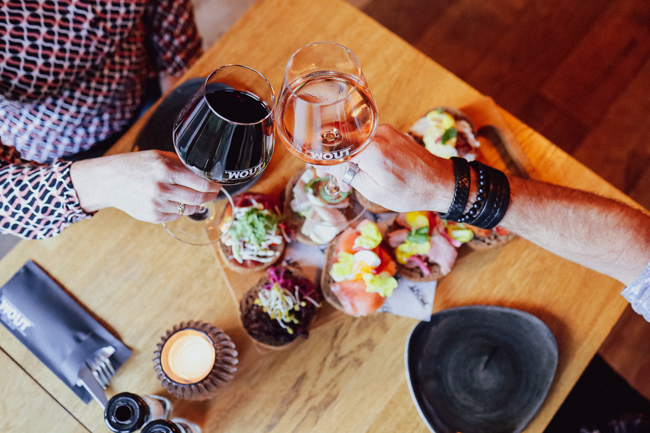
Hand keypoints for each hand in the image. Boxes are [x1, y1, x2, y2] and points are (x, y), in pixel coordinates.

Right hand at [70, 150, 221, 222]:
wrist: (110, 180)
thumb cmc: (136, 166)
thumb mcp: (159, 157)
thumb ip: (182, 164)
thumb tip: (207, 173)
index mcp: (166, 169)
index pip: (202, 182)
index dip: (214, 184)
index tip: (218, 182)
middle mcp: (162, 188)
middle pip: (200, 197)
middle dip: (211, 195)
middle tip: (213, 191)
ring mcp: (157, 204)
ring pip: (190, 208)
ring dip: (197, 202)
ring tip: (195, 195)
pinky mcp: (153, 216)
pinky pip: (177, 215)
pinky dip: (181, 208)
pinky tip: (175, 200)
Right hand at [317, 124, 455, 212]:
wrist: (441, 182)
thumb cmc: (409, 191)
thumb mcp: (372, 189)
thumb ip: (347, 172)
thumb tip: (324, 163)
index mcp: (370, 148)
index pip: (333, 144)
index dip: (322, 156)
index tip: (317, 167)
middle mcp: (376, 133)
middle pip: (342, 138)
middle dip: (335, 158)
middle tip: (337, 178)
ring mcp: (385, 130)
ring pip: (355, 139)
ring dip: (350, 156)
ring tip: (354, 178)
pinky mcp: (391, 132)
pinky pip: (368, 139)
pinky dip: (362, 152)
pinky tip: (366, 169)